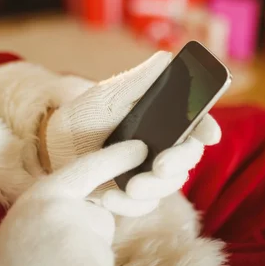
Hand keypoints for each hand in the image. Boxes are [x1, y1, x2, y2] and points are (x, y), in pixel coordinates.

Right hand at [0, 141, 147, 265]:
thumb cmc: (6, 265)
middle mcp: (66, 214)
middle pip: (103, 220)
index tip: (140, 148)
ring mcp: (81, 247)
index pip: (88, 168)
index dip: (117, 156)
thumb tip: (99, 202)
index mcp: (45, 196)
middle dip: (91, 238)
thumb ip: (60, 205)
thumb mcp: (28, 217)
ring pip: (104, 254)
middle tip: (55, 258)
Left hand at [44, 52, 220, 216]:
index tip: (209, 134)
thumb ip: (139, 81)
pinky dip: (128, 206)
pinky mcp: (132, 195)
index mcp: (165, 120)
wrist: (55, 143)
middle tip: (160, 166)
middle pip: (188, 159)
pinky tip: (108, 197)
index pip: (196, 124)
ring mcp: (149, 173)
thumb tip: (166, 58)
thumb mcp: (110, 93)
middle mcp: (163, 147)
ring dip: (152, 189)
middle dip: (178, 163)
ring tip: (129, 186)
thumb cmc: (87, 112)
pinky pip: (141, 207)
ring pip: (167, 186)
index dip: (207, 128)